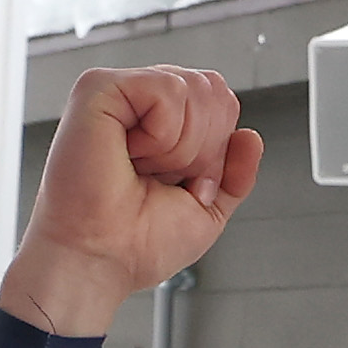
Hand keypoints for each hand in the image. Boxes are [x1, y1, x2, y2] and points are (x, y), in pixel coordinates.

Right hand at [0, 63, 256, 336]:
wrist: (101, 261)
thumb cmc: (136, 244)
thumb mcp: (207, 210)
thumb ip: (236, 174)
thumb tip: (250, 135)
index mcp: (161, 123)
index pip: (221, 101)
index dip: (214, 148)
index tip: (175, 183)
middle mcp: (140, 103)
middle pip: (213, 88)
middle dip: (202, 147)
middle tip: (157, 178)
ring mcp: (118, 92)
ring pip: (194, 87)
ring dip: (180, 146)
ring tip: (139, 168)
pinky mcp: (98, 88)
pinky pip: (167, 88)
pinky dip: (161, 134)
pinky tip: (129, 154)